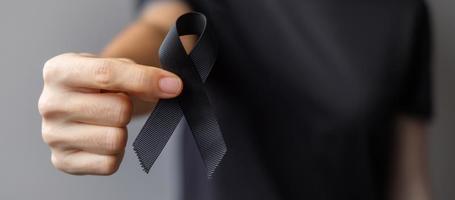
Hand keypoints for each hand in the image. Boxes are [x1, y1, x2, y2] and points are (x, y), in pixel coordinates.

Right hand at [38, 53, 181, 174]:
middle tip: (117, 103)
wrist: (77, 103)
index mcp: (59, 71)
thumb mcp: (116, 66)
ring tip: (108, 121)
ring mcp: (53, 135)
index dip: (145, 79)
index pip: (106, 74)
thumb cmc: (98, 83)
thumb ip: (141, 73)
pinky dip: (115, 154)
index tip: (174, 86)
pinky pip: (109, 164)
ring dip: (122, 131)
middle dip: (128, 108)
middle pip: (118, 110)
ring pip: (115, 140)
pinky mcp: (62, 161)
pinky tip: (103, 139)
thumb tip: (171, 87)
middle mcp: (50, 103)